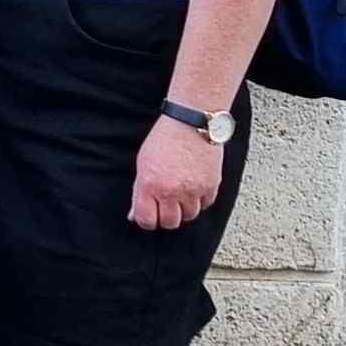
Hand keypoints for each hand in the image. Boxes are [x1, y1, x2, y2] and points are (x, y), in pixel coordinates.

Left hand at [129, 117, 224, 232]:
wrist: (191, 122)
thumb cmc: (164, 139)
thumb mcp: (143, 164)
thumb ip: (139, 191)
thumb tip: (134, 214)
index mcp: (150, 186)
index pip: (147, 220)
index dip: (147, 220)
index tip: (148, 215)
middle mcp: (172, 192)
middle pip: (170, 223)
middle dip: (165, 217)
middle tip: (164, 205)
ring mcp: (193, 190)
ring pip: (189, 216)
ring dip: (184, 209)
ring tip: (180, 194)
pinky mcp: (211, 186)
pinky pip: (206, 205)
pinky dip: (200, 201)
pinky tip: (193, 188)